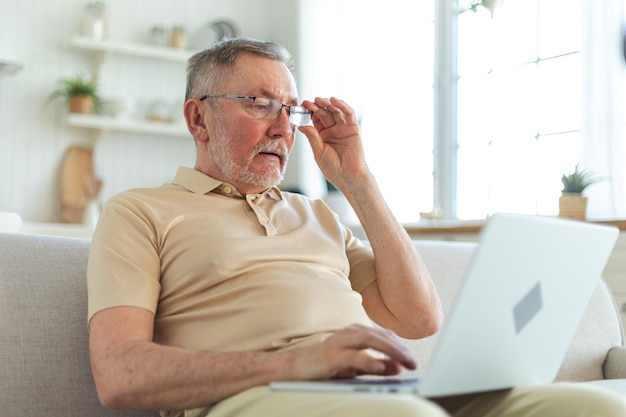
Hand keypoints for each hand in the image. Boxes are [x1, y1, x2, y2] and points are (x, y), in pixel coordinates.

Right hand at [284, 324, 416, 380]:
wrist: (291, 369)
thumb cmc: (321, 366)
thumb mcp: (352, 367)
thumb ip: (374, 365)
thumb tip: (397, 367)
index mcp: (354, 333)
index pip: (383, 336)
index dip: (400, 346)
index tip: (412, 360)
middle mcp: (348, 334)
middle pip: (379, 335)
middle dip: (399, 349)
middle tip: (413, 363)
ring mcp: (338, 343)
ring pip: (368, 340)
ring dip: (389, 350)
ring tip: (403, 362)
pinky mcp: (330, 356)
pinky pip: (352, 356)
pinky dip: (368, 361)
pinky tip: (381, 367)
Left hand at [299, 97, 368, 192]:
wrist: (347, 176)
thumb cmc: (333, 168)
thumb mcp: (318, 151)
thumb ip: (312, 137)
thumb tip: (301, 125)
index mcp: (323, 135)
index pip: (315, 119)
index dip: (309, 112)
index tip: (301, 107)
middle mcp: (333, 130)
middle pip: (324, 113)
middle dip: (316, 106)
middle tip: (307, 102)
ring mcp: (343, 128)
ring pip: (335, 111)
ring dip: (327, 103)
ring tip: (318, 100)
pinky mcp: (353, 128)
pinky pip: (349, 114)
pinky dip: (342, 105)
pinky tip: (334, 100)